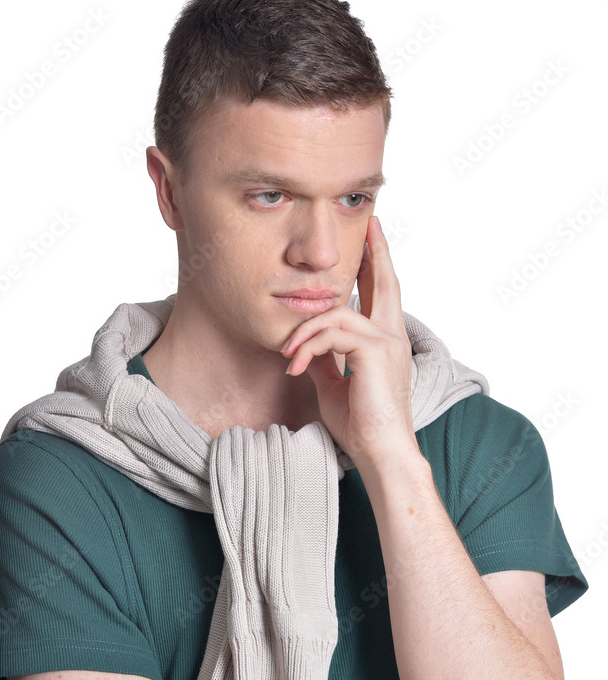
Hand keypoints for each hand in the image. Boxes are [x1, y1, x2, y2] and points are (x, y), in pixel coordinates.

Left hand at [280, 215, 417, 466]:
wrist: (380, 453)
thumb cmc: (360, 426)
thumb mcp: (333, 384)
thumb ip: (324, 358)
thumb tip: (305, 344)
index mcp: (387, 342)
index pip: (383, 295)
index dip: (377, 266)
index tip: (370, 243)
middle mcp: (393, 336)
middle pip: (386, 281)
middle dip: (376, 251)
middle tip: (369, 226)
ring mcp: (387, 341)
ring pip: (337, 313)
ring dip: (304, 332)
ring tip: (287, 357)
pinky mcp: (374, 350)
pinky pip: (332, 332)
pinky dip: (307, 346)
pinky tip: (293, 366)